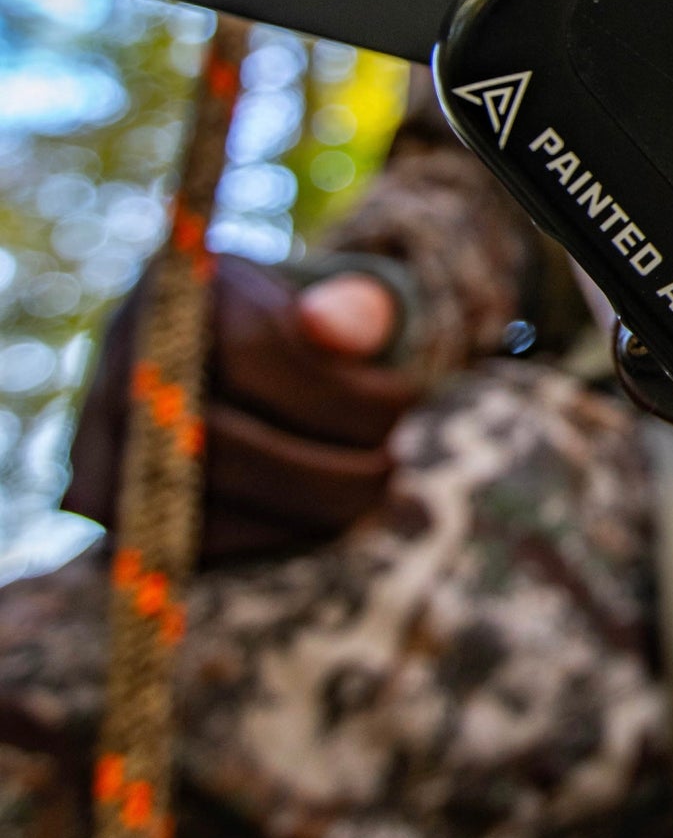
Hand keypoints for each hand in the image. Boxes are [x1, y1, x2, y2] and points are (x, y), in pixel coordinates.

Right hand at [64, 256, 420, 561]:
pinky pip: (181, 544)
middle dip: (326, 468)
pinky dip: (260, 541)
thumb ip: (357, 309)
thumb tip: (332, 326)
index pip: (255, 349)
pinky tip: (314, 522)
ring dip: (298, 513)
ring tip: (363, 492)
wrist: (235, 366)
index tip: (407, 401)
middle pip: (222, 440)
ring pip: (198, 506)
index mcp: (180, 292)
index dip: (341, 389)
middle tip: (389, 468)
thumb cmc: (309, 333)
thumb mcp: (342, 303)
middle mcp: (125, 361)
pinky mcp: (103, 502)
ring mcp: (101, 435)